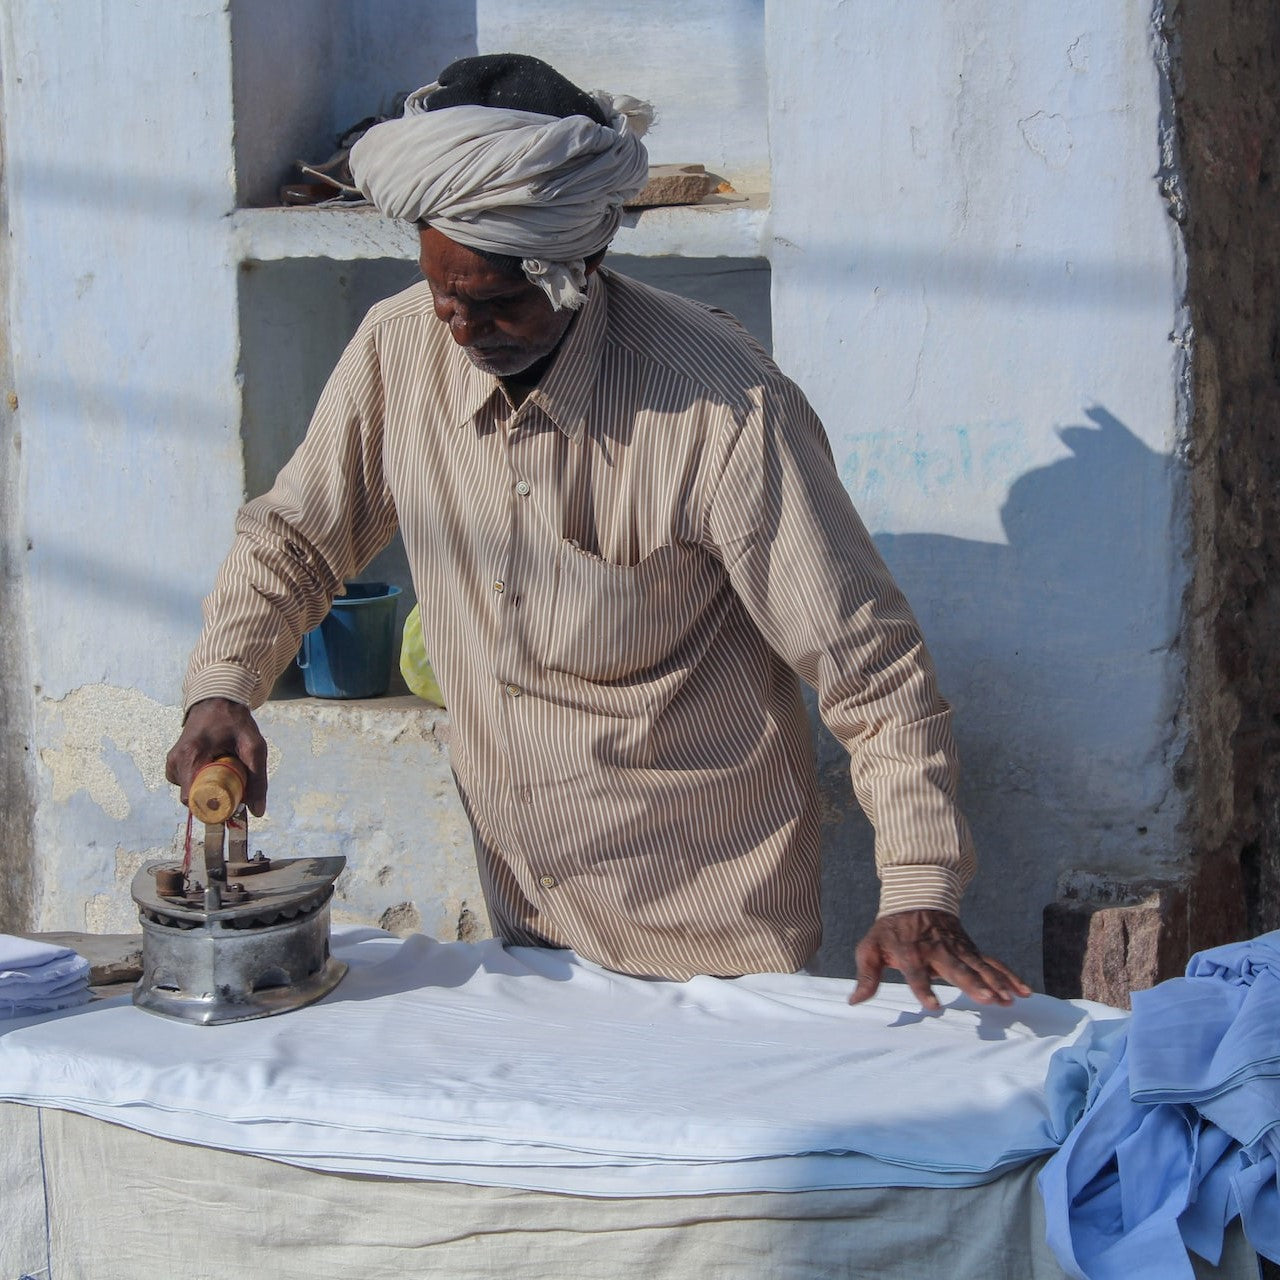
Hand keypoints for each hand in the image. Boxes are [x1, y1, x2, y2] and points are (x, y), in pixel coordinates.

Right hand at [164, 698, 268, 815]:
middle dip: (214, 798)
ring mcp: (172, 762)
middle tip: (234, 783)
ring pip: (189, 792)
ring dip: (208, 789)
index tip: (231, 803)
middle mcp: (175, 761)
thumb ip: (257, 779)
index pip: (192, 798)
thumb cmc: (236, 722)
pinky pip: (186, 783)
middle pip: (192, 798)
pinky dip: (200, 781)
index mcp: (191, 756)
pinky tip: (213, 767)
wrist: (217, 700)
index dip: (212, 807)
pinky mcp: (172, 763)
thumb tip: (257, 811)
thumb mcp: (254, 747)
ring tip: (224, 769)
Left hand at [849, 909, 1030, 1010]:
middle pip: (956, 969)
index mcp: (910, 952)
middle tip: (989, 1000)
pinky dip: (1009, 976)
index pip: (915, 972)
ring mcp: (957, 949)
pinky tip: (1023, 992)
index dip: (923, 988)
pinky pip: (993, 963)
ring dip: (996, 983)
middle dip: (973, 984)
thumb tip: (854, 1001)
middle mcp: (937, 950)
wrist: (915, 897)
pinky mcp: (971, 949)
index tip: (933, 1006)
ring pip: (979, 966)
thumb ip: (866, 975)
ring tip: (1010, 1000)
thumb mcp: (870, 948)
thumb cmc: (890, 930)